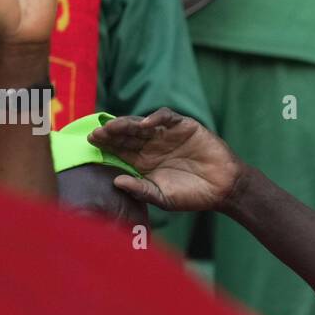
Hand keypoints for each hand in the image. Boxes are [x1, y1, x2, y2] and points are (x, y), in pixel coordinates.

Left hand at [87, 108, 245, 211]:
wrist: (223, 188)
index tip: (91, 142)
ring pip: (141, 124)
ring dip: (127, 124)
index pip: (120, 149)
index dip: (106, 144)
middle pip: (126, 134)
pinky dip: (155, 118)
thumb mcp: (162, 197)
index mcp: (143, 162)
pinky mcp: (184, 126)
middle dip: (111, 132)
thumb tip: (116, 181)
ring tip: (113, 127)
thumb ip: (140, 190)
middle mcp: (152, 145)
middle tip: (97, 133)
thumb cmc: (192, 195)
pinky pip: (166, 117)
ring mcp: (167, 134)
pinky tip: (145, 124)